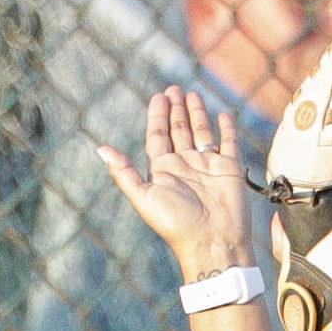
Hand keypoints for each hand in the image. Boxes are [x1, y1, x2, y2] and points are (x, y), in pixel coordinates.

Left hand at [98, 86, 254, 280]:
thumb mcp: (144, 197)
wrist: (213, 242)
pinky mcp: (230, 169)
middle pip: (179, 130)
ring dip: (197, 114)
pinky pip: (228, 143)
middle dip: (176, 109)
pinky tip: (222, 114)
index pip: (159, 136)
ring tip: (193, 94)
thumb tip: (101, 149)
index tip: (158, 97)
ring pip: (202, 133)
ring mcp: (208, 166)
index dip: (157, 116)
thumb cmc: (176, 224)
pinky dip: (226, 129)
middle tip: (173, 88)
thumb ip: (124, 172)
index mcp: (164, 170)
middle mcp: (185, 165)